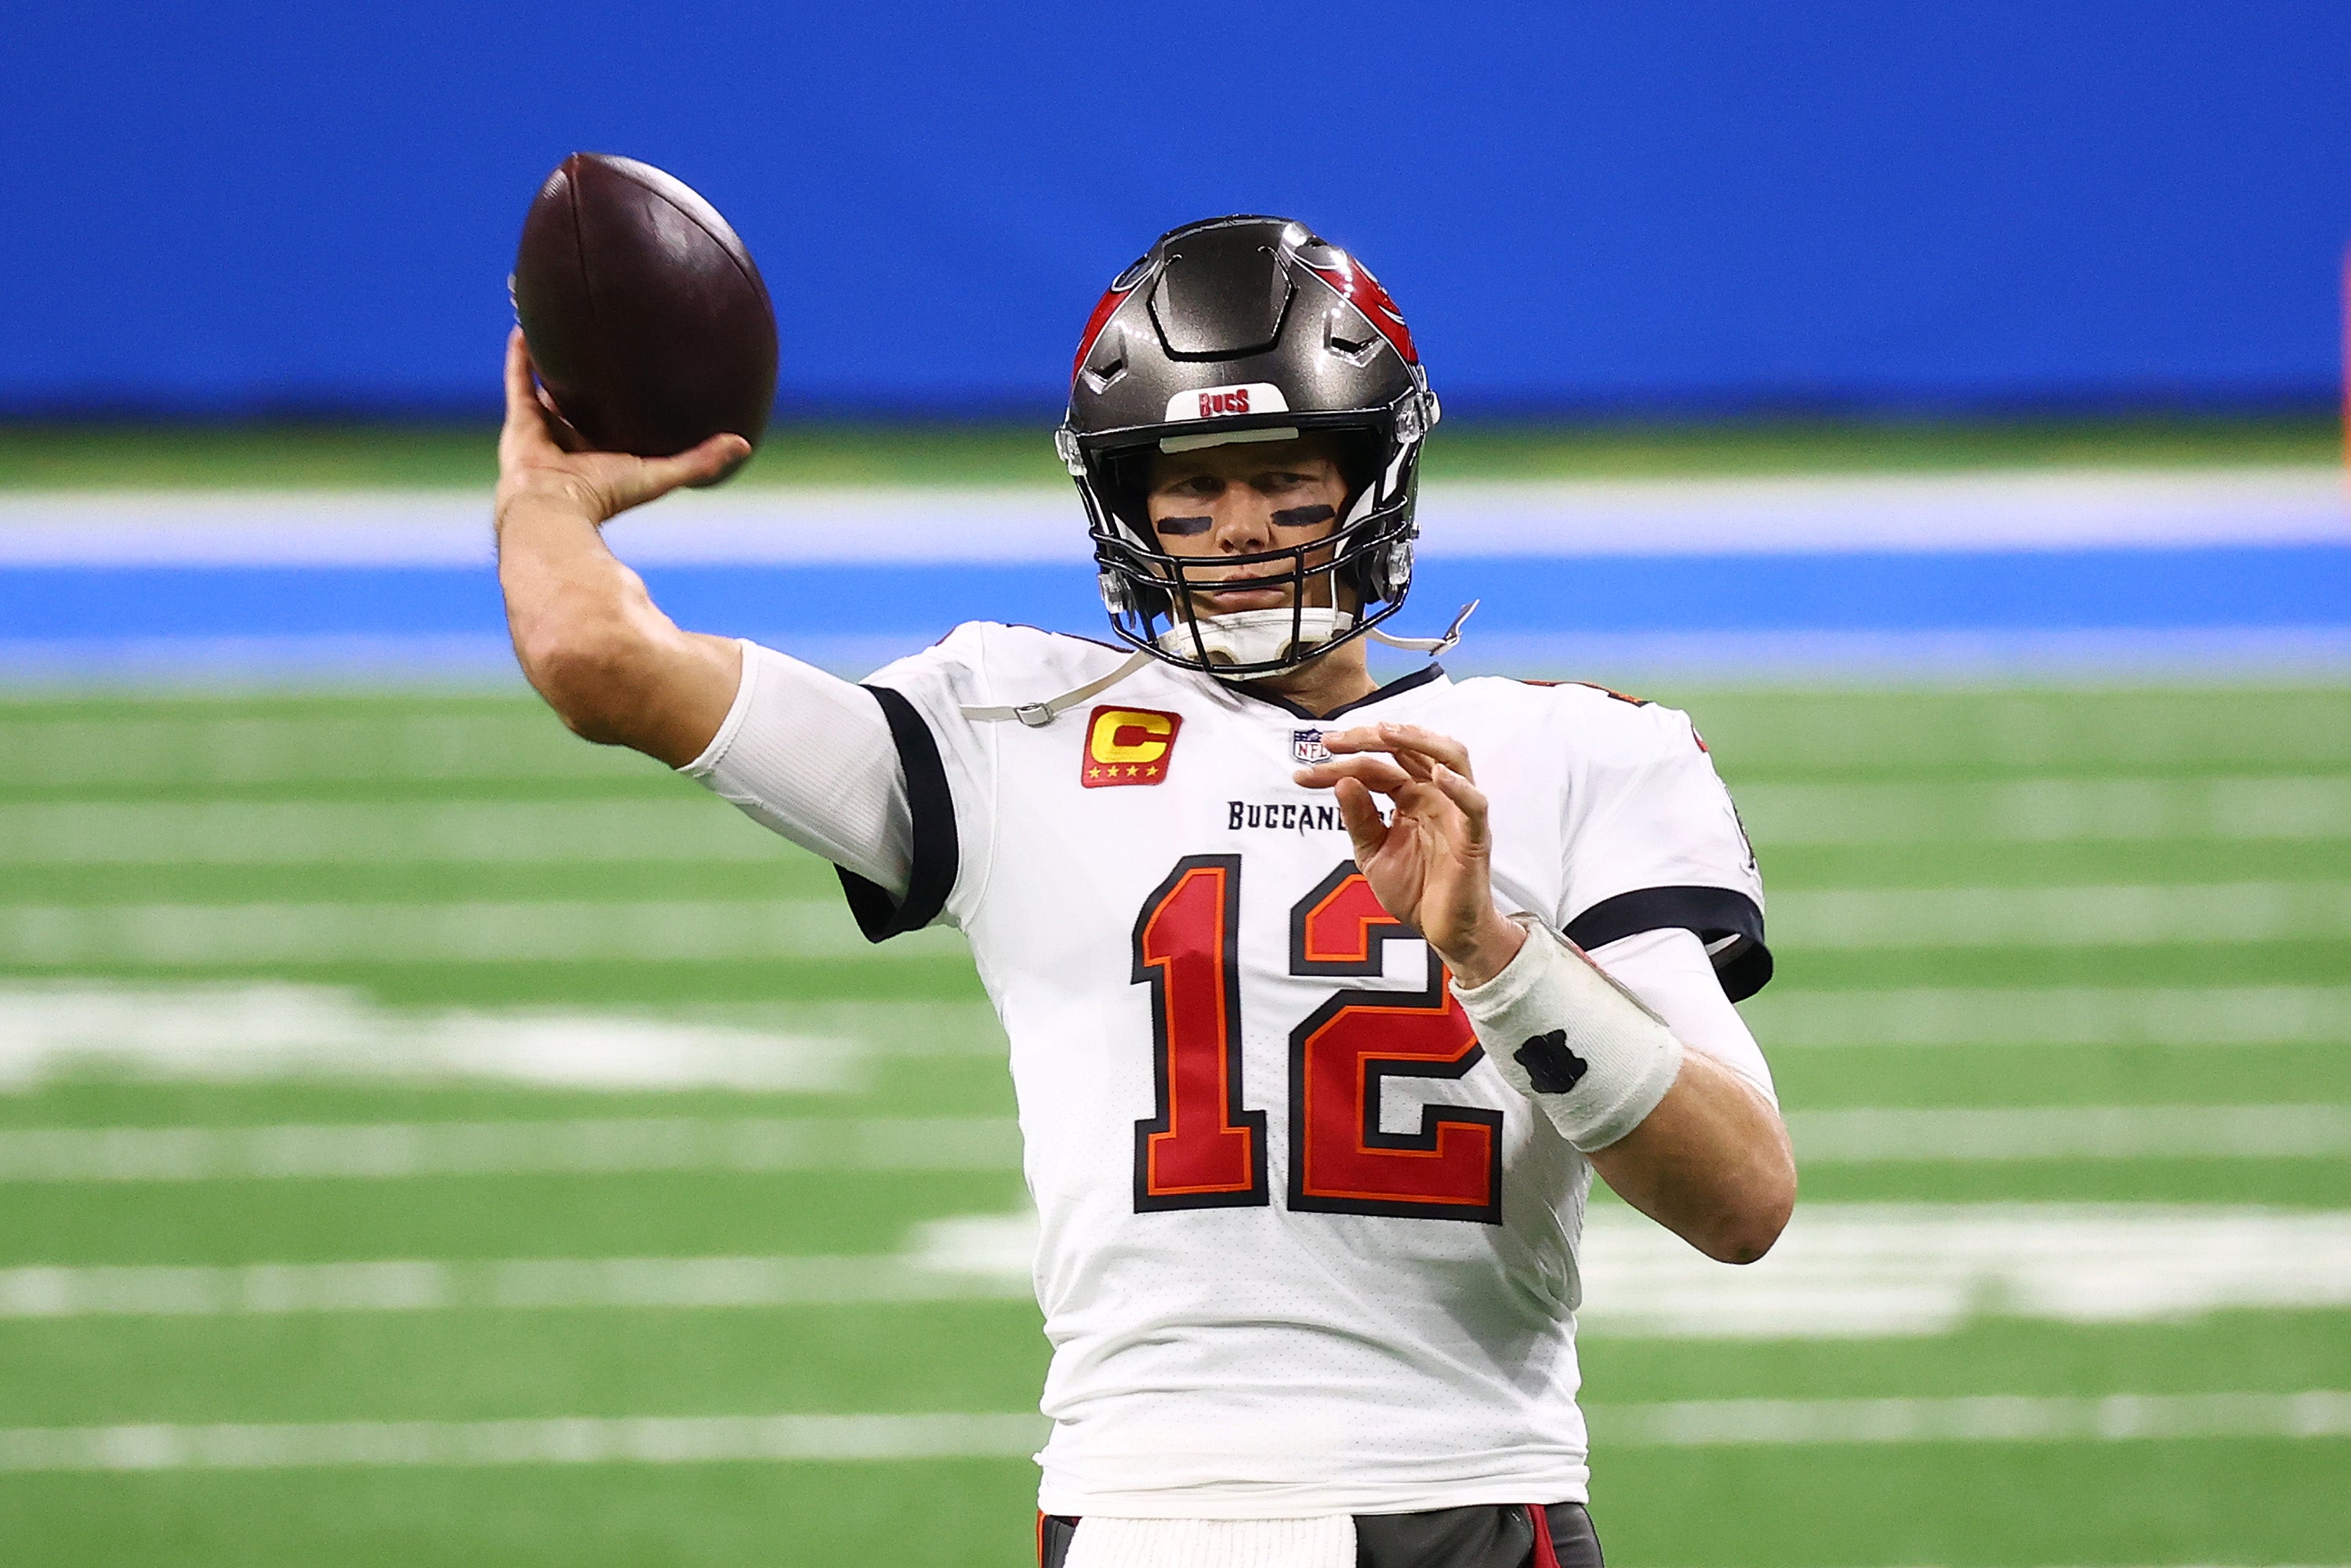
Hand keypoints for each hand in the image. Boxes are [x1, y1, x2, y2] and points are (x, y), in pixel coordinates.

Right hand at [494, 329, 749, 528]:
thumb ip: (700, 461)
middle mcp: (571, 442)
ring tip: (556, 328)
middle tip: (598, 347)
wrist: (555, 508)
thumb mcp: (662, 474)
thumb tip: (745, 444)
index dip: (624, 403)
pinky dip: (521, 356)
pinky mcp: (518, 421)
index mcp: (602, 456)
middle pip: (580, 403)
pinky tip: (527, 327)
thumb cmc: (607, 497)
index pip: (615, 424)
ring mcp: (542, 431)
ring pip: (546, 387)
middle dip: (586, 380)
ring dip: (550, 361)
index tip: (639, 378)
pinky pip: (519, 380)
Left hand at [1292, 722, 1526, 986]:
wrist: (1443, 932)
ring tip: (1384, 733)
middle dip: (1370, 738)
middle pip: (1409, 749)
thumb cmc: (1416, 890)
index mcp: (1411, 796)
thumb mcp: (1373, 853)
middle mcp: (1435, 795)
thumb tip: (1341, 781)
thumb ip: (1359, 819)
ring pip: (1450, 757)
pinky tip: (1436, 775)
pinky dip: (1459, 786)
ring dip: (1419, 740)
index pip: (1375, 767)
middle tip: (1331, 740)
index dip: (1338, 766)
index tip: (1301, 775)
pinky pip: (1474, 804)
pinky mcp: (1475, 836)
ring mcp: (1457, 812)